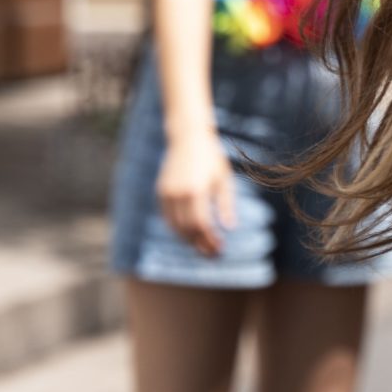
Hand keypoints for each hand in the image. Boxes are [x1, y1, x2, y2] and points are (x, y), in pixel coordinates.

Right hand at [157, 128, 236, 256]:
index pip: (201, 225)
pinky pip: (168, 218)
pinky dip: (178, 229)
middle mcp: (178, 194)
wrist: (187, 137)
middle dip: (200, 245)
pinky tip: (190, 234)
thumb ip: (225, 205)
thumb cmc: (211, 157)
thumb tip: (230, 229)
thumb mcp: (223, 179)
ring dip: (189, 240)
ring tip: (203, 247)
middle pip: (188, 230)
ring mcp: (167, 193)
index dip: (210, 240)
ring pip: (175, 227)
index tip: (220, 249)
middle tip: (213, 254)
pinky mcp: (160, 192)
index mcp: (196, 190)